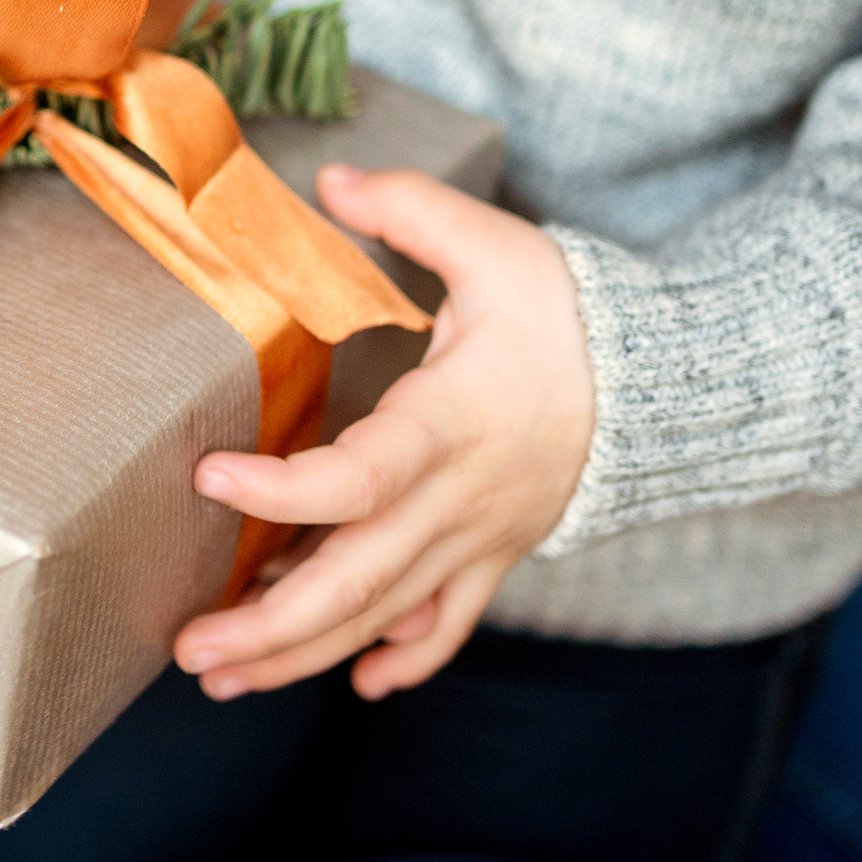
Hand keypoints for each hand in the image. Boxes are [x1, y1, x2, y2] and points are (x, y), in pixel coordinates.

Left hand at [172, 164, 594, 701]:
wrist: (671, 384)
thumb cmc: (572, 314)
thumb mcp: (495, 246)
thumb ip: (410, 210)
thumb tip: (331, 180)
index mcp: (448, 425)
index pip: (357, 478)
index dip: (280, 492)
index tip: (207, 478)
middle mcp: (458, 501)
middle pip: (355, 582)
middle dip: (267, 627)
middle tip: (190, 648)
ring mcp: (478, 541)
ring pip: (383, 618)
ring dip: (302, 655)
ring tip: (223, 679)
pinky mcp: (495, 557)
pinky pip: (447, 626)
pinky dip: (403, 658)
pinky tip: (357, 681)